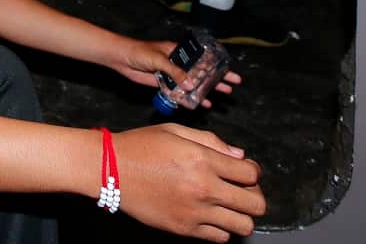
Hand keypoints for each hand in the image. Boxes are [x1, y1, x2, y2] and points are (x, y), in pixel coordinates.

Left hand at [110, 37, 240, 107]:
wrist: (122, 58)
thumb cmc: (139, 51)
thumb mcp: (159, 59)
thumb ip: (175, 72)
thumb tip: (192, 84)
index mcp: (179, 52)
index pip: (202, 58)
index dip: (216, 65)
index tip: (230, 71)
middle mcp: (178, 63)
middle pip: (201, 72)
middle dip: (217, 79)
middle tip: (232, 86)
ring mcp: (172, 74)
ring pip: (193, 83)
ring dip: (206, 90)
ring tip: (223, 96)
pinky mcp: (164, 84)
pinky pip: (181, 92)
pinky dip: (191, 98)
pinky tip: (202, 103)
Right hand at [112, 124, 264, 241]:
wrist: (110, 169)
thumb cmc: (140, 145)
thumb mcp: (175, 131)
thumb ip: (211, 141)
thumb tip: (239, 157)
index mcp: (202, 159)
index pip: (251, 174)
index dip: (252, 172)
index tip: (243, 171)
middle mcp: (203, 187)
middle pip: (255, 204)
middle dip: (253, 195)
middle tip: (240, 190)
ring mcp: (194, 211)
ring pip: (243, 225)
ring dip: (240, 215)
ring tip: (226, 205)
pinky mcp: (184, 228)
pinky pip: (220, 237)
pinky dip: (221, 228)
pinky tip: (209, 215)